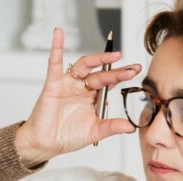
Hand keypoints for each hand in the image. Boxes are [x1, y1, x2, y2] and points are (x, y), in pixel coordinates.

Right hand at [14, 27, 141, 167]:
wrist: (46, 144)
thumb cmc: (67, 136)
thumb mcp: (94, 131)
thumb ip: (112, 127)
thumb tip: (131, 127)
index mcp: (92, 97)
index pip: (110, 82)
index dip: (122, 75)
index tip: (136, 70)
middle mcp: (82, 87)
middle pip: (101, 73)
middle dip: (117, 71)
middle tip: (132, 69)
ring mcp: (68, 84)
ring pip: (84, 65)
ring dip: (99, 59)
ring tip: (114, 55)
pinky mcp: (53, 84)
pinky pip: (54, 63)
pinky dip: (56, 47)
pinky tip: (58, 34)